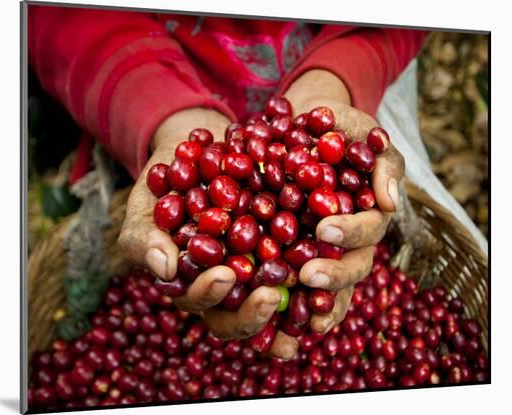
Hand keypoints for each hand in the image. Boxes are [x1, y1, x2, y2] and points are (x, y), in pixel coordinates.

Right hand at [118, 108, 297, 359]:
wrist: (198, 152)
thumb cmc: (165, 184)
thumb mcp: (146, 206)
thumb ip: (146, 237)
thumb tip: (164, 269)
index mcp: (192, 283)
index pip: (200, 302)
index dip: (211, 296)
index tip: (226, 275)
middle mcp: (228, 285)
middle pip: (239, 316)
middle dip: (254, 314)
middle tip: (272, 296)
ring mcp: (257, 269)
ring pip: (275, 301)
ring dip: (295, 309)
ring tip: (313, 303)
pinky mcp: (285, 247)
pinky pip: (302, 265)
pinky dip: (318, 272)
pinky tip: (334, 264)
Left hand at [285, 70, 404, 333]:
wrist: (304, 125)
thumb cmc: (338, 128)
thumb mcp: (363, 134)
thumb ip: (382, 162)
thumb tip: (389, 202)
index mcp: (368, 215)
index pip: (368, 230)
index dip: (350, 233)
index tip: (324, 228)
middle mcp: (348, 241)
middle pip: (350, 268)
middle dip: (332, 275)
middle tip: (306, 275)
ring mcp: (322, 250)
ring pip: (325, 285)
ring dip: (312, 301)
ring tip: (295, 316)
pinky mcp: (292, 253)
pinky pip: (293, 282)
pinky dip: (286, 301)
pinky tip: (269, 315)